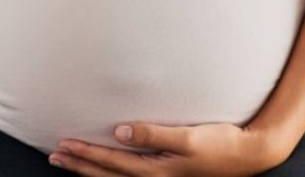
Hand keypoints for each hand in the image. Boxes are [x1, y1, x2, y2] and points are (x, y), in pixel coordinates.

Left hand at [49, 123, 292, 176]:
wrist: (249, 154)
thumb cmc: (221, 144)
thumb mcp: (189, 137)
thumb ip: (153, 134)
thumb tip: (120, 130)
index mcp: (156, 172)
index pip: (111, 163)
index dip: (86, 154)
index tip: (64, 144)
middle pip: (106, 175)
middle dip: (79, 165)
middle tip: (55, 154)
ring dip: (88, 170)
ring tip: (68, 160)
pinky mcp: (165, 175)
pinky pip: (127, 176)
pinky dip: (108, 172)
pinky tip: (101, 165)